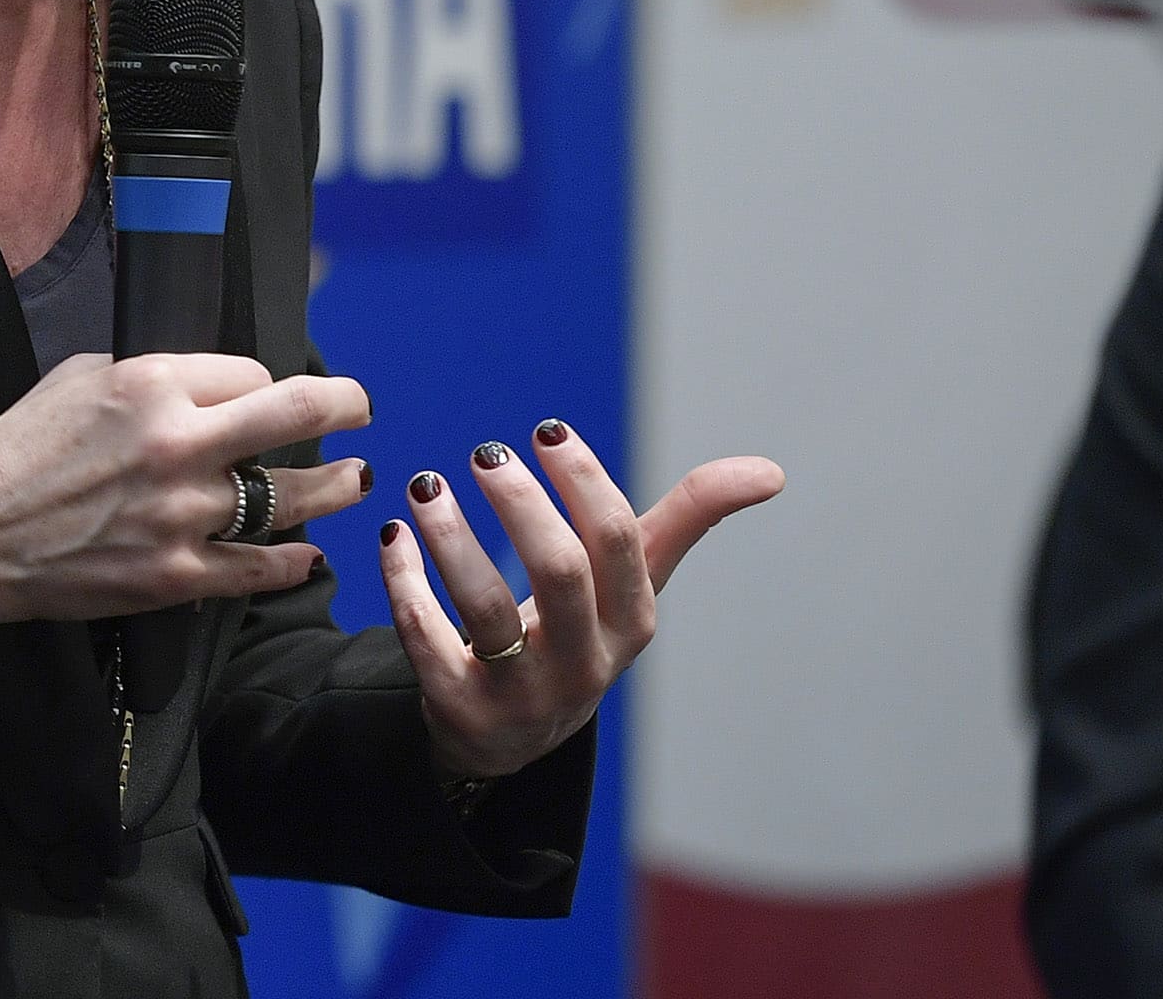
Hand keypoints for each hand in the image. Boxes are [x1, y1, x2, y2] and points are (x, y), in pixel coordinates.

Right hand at [0, 353, 372, 628]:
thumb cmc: (17, 450)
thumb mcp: (76, 379)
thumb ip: (145, 374)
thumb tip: (197, 381)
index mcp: (150, 384)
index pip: (250, 373)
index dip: (262, 383)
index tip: (263, 393)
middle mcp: (178, 443)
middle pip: (294, 415)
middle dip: (344, 406)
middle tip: (360, 408)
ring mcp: (184, 514)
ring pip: (290, 498)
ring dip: (334, 487)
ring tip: (355, 480)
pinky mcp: (176, 575)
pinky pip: (259, 569)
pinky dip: (293, 563)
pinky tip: (309, 555)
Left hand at [382, 421, 784, 778]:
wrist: (513, 734)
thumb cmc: (578, 630)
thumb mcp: (631, 584)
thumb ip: (685, 519)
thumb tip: (770, 470)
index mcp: (631, 622)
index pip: (618, 544)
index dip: (585, 481)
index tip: (547, 430)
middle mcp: (585, 662)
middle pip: (559, 573)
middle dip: (521, 505)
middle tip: (484, 453)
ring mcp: (523, 693)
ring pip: (486, 609)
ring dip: (451, 539)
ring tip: (423, 486)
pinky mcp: (463, 711)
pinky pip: (428, 643)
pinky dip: (405, 584)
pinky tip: (392, 538)